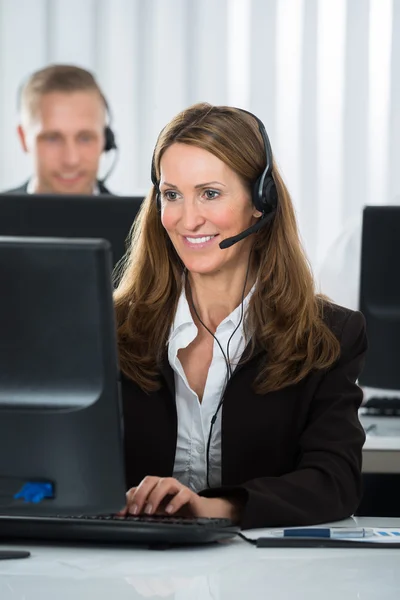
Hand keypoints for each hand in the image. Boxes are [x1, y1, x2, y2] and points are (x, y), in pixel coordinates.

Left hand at [118, 476, 240, 521]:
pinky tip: (169, 511)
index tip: (121, 513)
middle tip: (134, 511)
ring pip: (165, 483)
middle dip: (140, 495)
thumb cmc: (175, 511)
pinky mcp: (189, 495)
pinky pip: (182, 494)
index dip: (128, 499)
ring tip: (149, 512)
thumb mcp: (155, 514)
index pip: (137, 488)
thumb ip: (142, 512)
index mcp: (153, 488)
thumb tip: (123, 517)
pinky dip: (174, 502)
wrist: (198, 513)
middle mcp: (163, 485)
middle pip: (149, 480)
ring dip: (154, 497)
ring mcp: (177, 488)